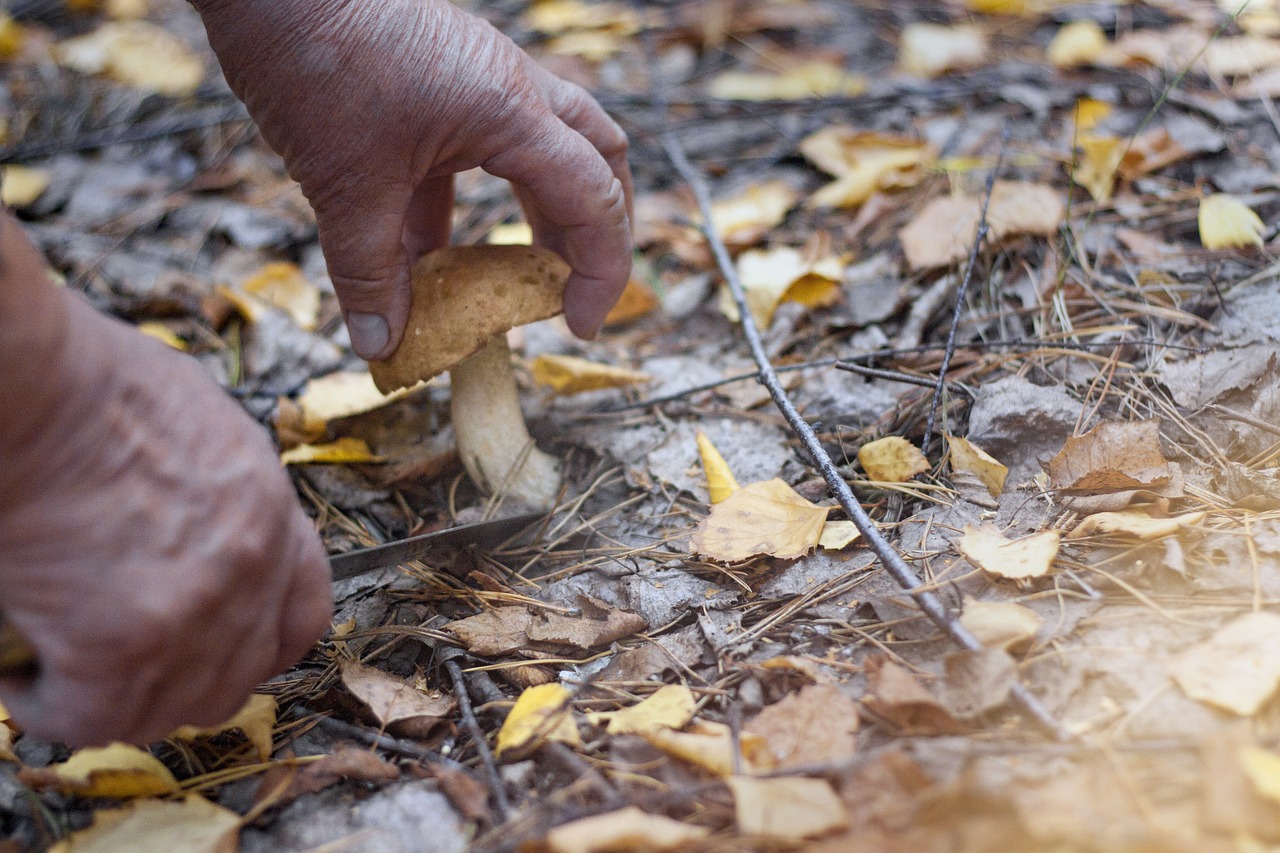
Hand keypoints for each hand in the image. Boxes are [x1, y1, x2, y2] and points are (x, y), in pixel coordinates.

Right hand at [0, 218, 331, 745]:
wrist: (30, 382)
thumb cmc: (85, 385)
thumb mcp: (193, 425)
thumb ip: (214, 493)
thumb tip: (186, 531)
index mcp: (268, 508)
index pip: (302, 610)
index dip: (257, 641)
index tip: (212, 647)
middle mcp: (251, 565)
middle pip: (237, 674)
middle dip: (180, 680)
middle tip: (120, 665)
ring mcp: (199, 610)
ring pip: (169, 708)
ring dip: (113, 699)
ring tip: (59, 665)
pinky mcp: (127, 646)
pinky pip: (92, 719)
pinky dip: (49, 706)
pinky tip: (21, 673)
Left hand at [194, 0, 633, 357]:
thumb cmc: (312, 59)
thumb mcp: (345, 185)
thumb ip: (369, 272)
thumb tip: (380, 346)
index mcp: (512, 113)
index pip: (594, 200)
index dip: (601, 272)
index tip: (579, 326)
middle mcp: (512, 90)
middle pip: (598, 160)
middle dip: (596, 231)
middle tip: (571, 290)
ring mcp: (477, 78)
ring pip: (542, 151)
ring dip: (535, 214)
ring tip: (508, 278)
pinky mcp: (437, 78)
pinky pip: (474, 149)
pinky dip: (463, 204)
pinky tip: (424, 253)